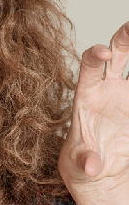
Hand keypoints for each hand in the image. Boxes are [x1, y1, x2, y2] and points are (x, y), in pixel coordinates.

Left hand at [59, 22, 128, 204]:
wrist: (100, 169)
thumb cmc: (82, 161)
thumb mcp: (80, 165)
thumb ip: (85, 162)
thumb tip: (91, 167)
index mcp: (86, 95)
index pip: (89, 67)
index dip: (95, 55)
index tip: (104, 52)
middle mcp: (108, 88)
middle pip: (117, 52)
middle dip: (126, 35)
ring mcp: (128, 94)